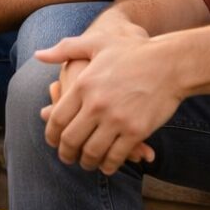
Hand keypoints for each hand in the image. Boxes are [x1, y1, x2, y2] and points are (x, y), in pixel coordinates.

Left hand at [37, 18, 172, 173]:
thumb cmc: (133, 52)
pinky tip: (108, 165)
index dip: (51, 136)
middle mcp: (96, 105)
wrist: (171, 63)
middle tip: (67, 159)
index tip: (53, 142)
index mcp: (82, 85)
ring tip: (87, 163)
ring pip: (92, 152)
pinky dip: (109, 165)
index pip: (57, 119)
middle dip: (66, 154)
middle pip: (71, 140)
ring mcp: (117, 119)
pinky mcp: (136, 131)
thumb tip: (38, 54)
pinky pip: (116, 156)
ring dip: (87, 162)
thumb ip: (65, 49)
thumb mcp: (96, 43)